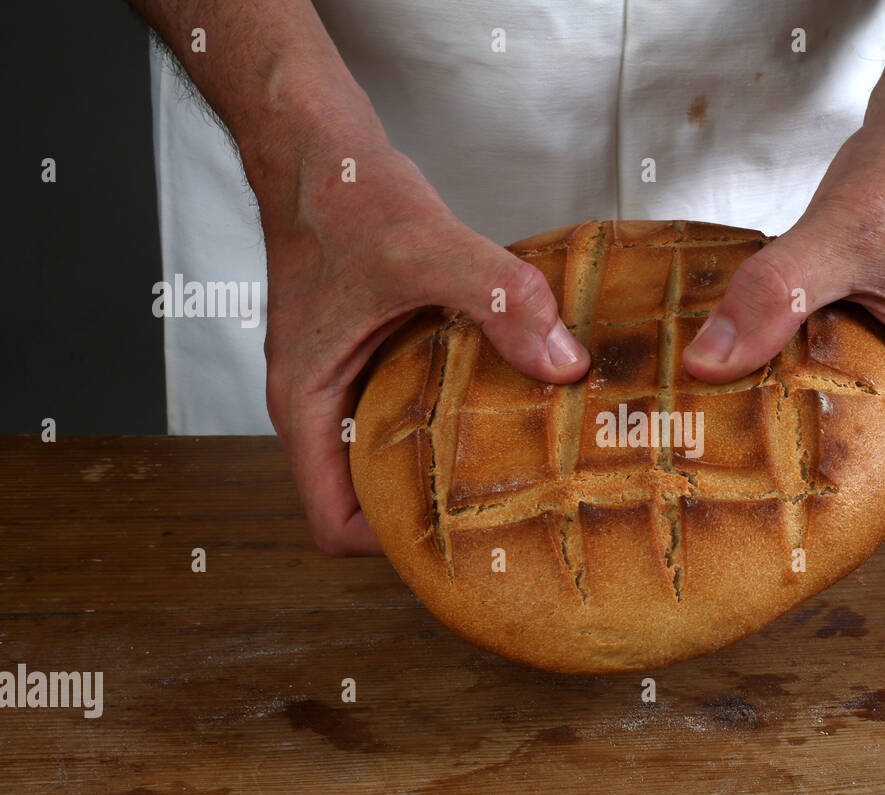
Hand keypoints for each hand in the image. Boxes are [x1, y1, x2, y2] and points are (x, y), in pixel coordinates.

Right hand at [259, 134, 589, 554]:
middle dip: (433, 514)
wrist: (317, 145)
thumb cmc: (341, 194)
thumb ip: (497, 301)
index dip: (389, 546)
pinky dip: (452, 414)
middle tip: (508, 517)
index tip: (457, 540)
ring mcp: (346, 378)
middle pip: (369, 498)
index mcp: (306, 403)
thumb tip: (564, 362)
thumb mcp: (426, 248)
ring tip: (520, 472)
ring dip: (447, 465)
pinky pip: (409, 407)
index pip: (333, 522)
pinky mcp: (375, 350)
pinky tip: (509, 399)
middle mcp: (322, 402)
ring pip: (391, 454)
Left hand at [682, 6, 884, 536]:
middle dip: (860, 497)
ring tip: (771, 460)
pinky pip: (873, 379)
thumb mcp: (845, 233)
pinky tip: (772, 382)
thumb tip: (711, 361)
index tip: (834, 534)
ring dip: (841, 446)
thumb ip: (778, 297)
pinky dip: (829, 394)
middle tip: (785, 506)